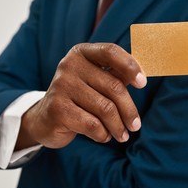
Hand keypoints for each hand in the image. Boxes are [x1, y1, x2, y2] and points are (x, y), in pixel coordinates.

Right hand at [15, 43, 146, 149]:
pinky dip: (103, 134)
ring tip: (122, 135)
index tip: (142, 83)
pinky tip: (103, 135)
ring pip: (105, 109)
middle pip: (114, 86)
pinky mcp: (57, 109)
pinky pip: (93, 125)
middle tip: (135, 125)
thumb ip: (116, 75)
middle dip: (129, 110)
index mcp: (81, 53)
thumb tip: (142, 76)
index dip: (130, 66)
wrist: (45, 118)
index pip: (110, 52)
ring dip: (118, 126)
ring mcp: (61, 86)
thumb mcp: (95, 81)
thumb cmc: (79, 98)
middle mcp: (69, 65)